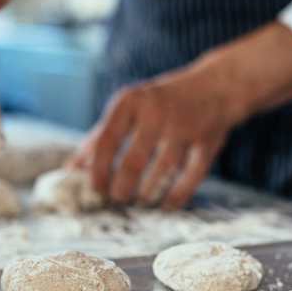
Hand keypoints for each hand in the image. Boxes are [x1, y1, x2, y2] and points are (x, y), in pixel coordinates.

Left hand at [70, 64, 241, 209]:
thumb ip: (102, 134)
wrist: (217, 85)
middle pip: (133, 161)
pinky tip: (166, 205)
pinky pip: (191, 176)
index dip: (97, 170)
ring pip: (162, 171)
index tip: (94, 188)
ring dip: (147, 193)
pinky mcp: (207, 141)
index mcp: (132, 101)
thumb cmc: (163, 101)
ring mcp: (185, 127)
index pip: (106, 140)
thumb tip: (74, 167)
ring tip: (139, 200)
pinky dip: (177, 195)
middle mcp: (157, 112)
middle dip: (122, 187)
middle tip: (117, 198)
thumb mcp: (130, 107)